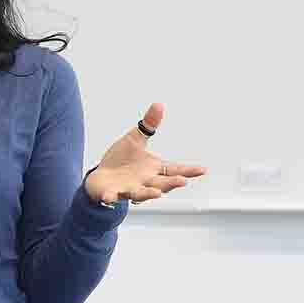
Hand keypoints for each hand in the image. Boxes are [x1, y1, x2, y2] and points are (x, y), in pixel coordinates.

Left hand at [82, 103, 206, 204]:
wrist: (100, 176)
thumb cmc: (120, 160)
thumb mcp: (134, 139)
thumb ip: (147, 125)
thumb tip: (158, 104)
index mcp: (153, 169)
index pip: (174, 169)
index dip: (188, 170)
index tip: (203, 170)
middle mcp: (145, 181)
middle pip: (162, 184)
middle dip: (172, 183)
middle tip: (182, 181)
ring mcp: (129, 188)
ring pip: (141, 193)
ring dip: (149, 194)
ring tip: (157, 193)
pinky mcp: (111, 193)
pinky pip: (111, 196)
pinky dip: (110, 197)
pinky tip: (109, 197)